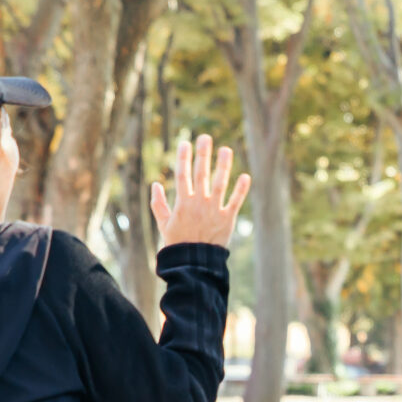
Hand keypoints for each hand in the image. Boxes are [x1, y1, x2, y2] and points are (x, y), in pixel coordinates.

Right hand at [151, 134, 250, 249]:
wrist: (194, 264)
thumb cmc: (178, 243)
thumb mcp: (164, 224)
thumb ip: (158, 204)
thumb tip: (155, 184)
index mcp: (183, 203)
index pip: (183, 174)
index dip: (184, 157)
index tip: (185, 143)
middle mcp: (199, 203)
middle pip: (201, 174)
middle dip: (203, 154)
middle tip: (206, 138)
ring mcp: (214, 211)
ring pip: (220, 183)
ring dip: (223, 165)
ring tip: (226, 150)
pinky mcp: (227, 220)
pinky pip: (235, 202)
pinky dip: (240, 189)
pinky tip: (245, 176)